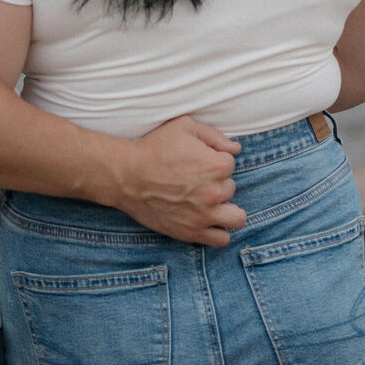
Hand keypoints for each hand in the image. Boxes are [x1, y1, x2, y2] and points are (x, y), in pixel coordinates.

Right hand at [115, 115, 244, 245]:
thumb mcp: (184, 126)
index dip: (214, 158)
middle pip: (231, 187)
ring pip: (237, 217)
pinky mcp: (192, 232)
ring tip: (211, 202)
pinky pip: (221, 238)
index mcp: (216, 165)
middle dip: (217, 182)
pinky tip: (207, 218)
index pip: (230, 163)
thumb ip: (215, 135)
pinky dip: (218, 229)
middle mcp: (215, 192)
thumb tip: (236, 149)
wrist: (127, 175)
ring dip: (227, 208)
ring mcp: (204, 215)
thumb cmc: (154, 147)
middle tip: (196, 178)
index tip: (197, 159)